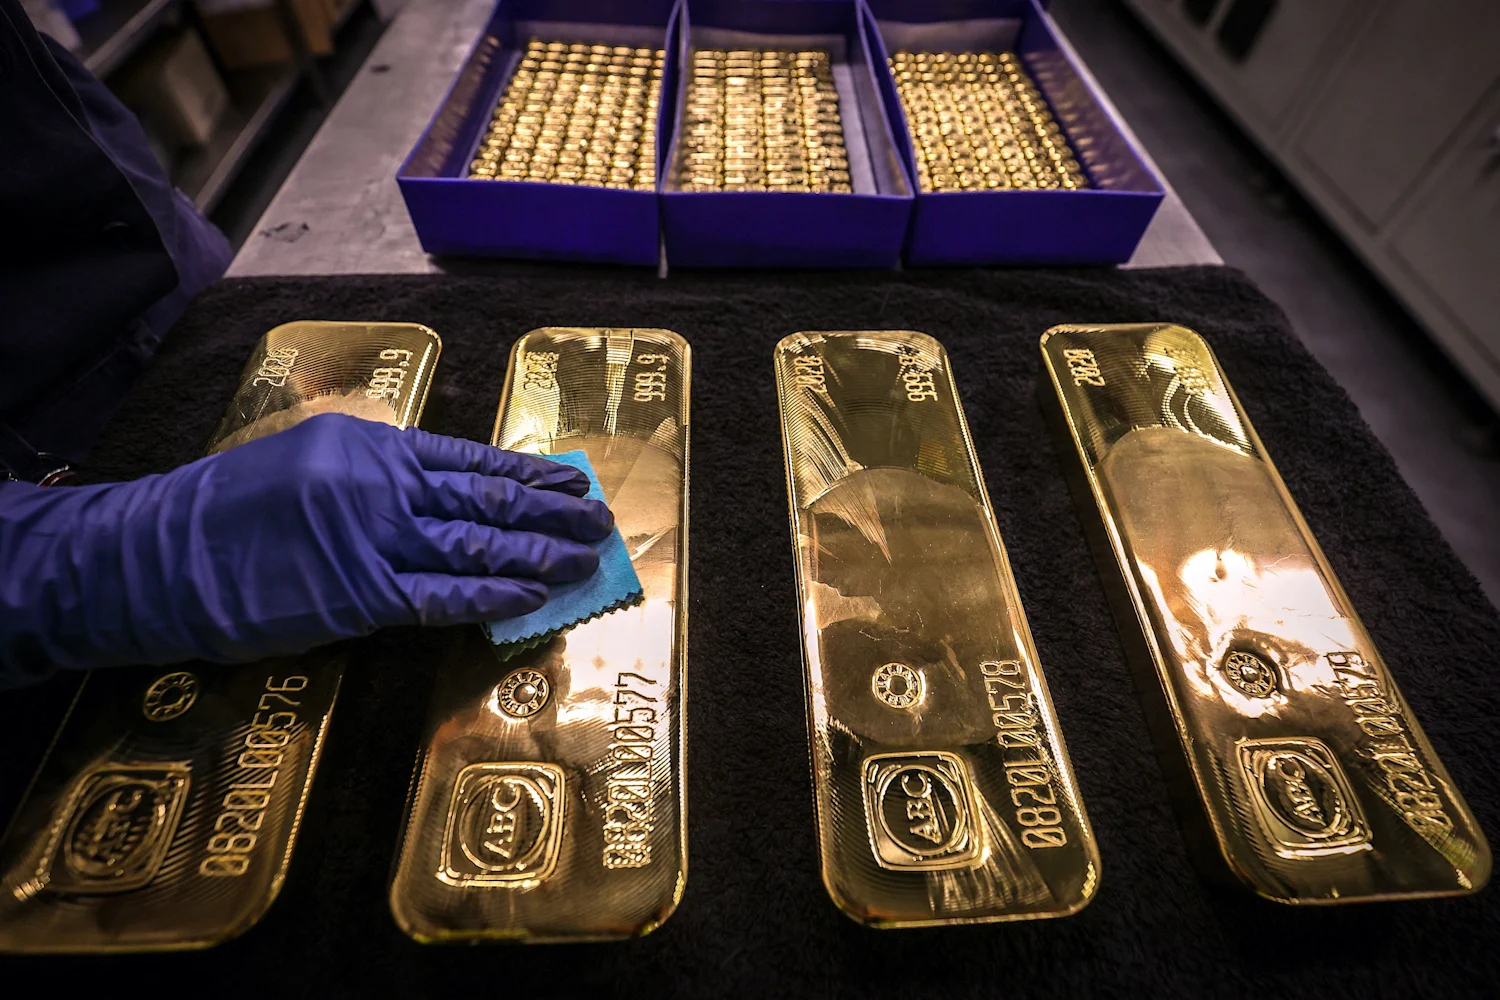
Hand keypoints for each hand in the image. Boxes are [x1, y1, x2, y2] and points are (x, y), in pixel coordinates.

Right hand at [0, 414, 612, 680]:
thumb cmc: (227, 511)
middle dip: (550, 512)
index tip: (571, 481)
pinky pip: (442, 596)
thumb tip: (444, 497)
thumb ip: (376, 476)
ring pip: (476, 544)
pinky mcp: (358, 595)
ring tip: (583, 558)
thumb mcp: (307, 462)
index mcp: (370, 446)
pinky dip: (492, 595)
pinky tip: (532, 596)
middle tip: (599, 521)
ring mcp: (372, 538)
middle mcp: (380, 484)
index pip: (470, 459)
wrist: (157, 555)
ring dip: (538, 552)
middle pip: (486, 499)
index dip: (528, 473)